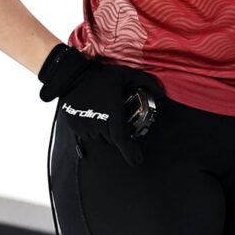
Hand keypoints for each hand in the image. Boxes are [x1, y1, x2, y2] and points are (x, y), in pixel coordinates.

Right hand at [39, 45, 161, 166]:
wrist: (72, 76)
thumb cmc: (101, 75)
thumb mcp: (127, 74)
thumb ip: (146, 82)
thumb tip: (161, 93)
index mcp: (112, 113)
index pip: (121, 140)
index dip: (130, 153)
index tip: (137, 161)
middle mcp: (98, 123)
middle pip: (113, 140)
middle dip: (119, 134)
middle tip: (119, 119)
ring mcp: (84, 126)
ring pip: (100, 138)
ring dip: (106, 132)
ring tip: (105, 114)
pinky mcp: (74, 126)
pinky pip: (88, 135)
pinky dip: (94, 129)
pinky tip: (95, 115)